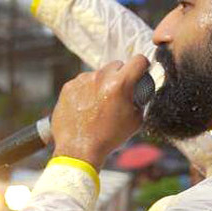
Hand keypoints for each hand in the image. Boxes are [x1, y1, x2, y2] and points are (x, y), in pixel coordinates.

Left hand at [51, 54, 150, 169]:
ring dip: (102, 83)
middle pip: (117, 65)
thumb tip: (140, 89)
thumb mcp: (135, 120)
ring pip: (99, 73)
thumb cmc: (109, 137)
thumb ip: (140, 100)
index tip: (141, 71)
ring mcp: (82, 80)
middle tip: (119, 93)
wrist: (78, 150)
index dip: (143, 65)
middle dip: (121, 76)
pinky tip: (86, 107)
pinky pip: (83, 82)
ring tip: (100, 104)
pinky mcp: (69, 86)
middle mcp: (100, 77)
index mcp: (120, 84)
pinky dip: (87, 90)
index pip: (138, 60)